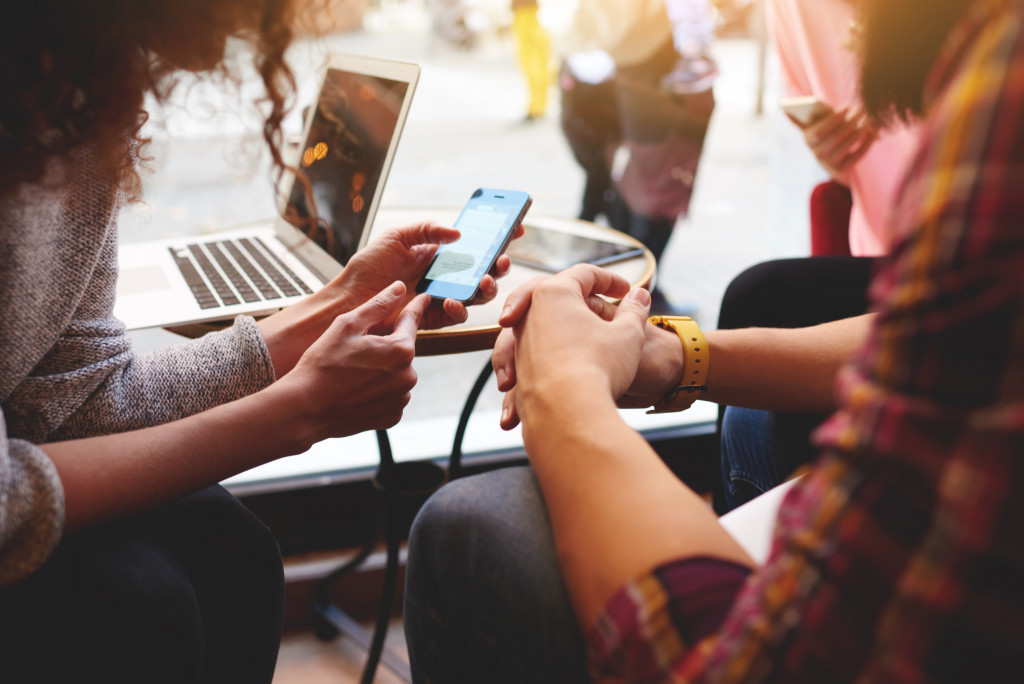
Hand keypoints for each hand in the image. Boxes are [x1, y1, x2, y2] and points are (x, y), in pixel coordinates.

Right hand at [275, 281, 427, 442]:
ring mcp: (401, 399)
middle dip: (385, 345)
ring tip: (352, 373)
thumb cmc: (323, 365)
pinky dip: (378, 391)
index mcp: (401, 350)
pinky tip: (356, 390)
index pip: (411, 321)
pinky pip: (391, 396)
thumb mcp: (347, 325)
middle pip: (402, 350)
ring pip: (397, 374)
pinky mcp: (392, 416)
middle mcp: (408, 376)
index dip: (415, 307)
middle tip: (355, 351)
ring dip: (382, 369)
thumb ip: (378, 305)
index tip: (424, 298)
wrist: (305, 408)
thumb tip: (400, 288)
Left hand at [333, 221, 511, 328]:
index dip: (497, 237)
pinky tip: (452, 301)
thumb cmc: (369, 267)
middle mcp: (445, 275)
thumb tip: (458, 233)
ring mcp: (441, 297)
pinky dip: (459, 308)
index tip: (515, 228)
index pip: (474, 244)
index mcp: (438, 253)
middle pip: (484, 270)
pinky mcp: (434, 318)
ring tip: (485, 281)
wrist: (350, 300)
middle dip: (499, 265)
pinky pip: (456, 315)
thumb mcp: (397, 237)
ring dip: (486, 288)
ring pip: (477, 294)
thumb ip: (427, 230)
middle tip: (503, 260)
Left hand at [491, 264, 653, 428]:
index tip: (627, 292)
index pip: (584, 274)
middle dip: (576, 297)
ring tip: (587, 341)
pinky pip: (535, 356)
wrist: (567, 414)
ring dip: (562, 329)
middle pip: (552, 294)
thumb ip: (634, 310)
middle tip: (597, 302)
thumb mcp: (628, 334)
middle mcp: (529, 314)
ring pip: (539, 325)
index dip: (610, 279)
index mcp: (554, 293)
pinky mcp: (519, 372)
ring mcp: (521, 344)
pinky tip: (570, 370)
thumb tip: (640, 297)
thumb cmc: (597, 367)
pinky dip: (551, 358)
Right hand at [793, 105, 876, 184]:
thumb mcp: (811, 125)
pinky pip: (857, 155)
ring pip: (847, 146)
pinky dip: (867, 142)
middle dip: (850, 122)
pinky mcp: (842, 169)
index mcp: (807, 140)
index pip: (819, 131)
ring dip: (860, 131)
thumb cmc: (823, 133)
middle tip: (862, 109)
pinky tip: (874, 130)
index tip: (848, 106)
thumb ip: (799, 118)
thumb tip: (783, 109)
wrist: (830, 158)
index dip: (834, 118)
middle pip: (835, 138)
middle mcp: (816, 154)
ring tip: (868, 118)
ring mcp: (829, 163)